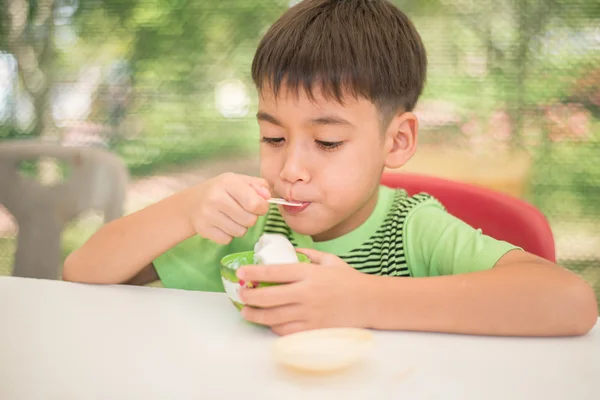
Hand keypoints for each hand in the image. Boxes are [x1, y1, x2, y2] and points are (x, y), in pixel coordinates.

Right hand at [186, 173, 270, 243]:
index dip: (262, 207)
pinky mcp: (203, 230)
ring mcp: (208, 214)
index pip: (254, 203)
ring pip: (240, 232)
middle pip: (250, 220)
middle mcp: (216, 197)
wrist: (192, 203)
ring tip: (231, 218)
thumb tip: (268, 197)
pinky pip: (228, 240)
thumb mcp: (239, 181)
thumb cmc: (221, 191)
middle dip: (251, 218)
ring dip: (240, 227)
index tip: (259, 206)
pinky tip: (221, 224)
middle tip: (242, 212)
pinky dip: (228, 235)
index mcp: (228, 182)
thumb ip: (258, 185)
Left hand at [237, 248, 371, 334]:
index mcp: (309, 274)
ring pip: (273, 317)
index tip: (241, 272)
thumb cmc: (349, 280)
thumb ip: (308, 254)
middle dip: (249, 296)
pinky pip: (286, 331)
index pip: (275, 272)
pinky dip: (273, 327)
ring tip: (246, 311)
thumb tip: (289, 250)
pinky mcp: (313, 330)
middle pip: (269, 297)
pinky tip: (268, 322)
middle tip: (241, 294)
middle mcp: (307, 294)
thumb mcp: (329, 260)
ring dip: (255, 314)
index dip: (254, 272)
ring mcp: (309, 314)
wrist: (370, 302)